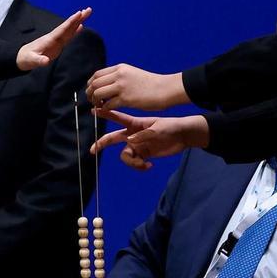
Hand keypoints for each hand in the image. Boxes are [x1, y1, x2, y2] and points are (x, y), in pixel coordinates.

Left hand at [16, 8, 91, 69]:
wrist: (23, 58)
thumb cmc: (27, 59)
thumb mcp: (32, 61)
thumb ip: (39, 60)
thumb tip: (46, 61)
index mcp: (50, 40)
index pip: (63, 29)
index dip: (71, 22)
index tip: (79, 13)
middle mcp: (55, 37)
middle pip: (68, 26)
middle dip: (78, 18)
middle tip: (88, 9)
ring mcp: (56, 40)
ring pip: (70, 29)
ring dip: (78, 21)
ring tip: (87, 13)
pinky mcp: (58, 44)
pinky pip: (68, 36)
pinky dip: (75, 30)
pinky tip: (81, 26)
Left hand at [87, 66, 188, 111]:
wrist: (165, 89)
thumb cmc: (150, 84)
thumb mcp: (132, 74)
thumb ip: (119, 77)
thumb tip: (105, 85)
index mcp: (120, 68)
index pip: (97, 75)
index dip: (91, 84)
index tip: (92, 92)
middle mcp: (119, 75)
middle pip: (94, 84)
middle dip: (90, 94)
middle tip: (93, 101)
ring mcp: (122, 86)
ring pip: (97, 93)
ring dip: (95, 101)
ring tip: (100, 106)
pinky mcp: (126, 98)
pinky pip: (108, 104)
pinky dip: (105, 108)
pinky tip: (109, 110)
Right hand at [91, 110, 209, 168]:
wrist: (183, 136)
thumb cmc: (171, 126)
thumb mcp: (158, 129)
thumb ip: (143, 135)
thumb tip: (129, 142)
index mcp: (135, 124)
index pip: (117, 118)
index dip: (105, 114)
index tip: (94, 110)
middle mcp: (133, 134)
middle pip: (113, 138)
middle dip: (102, 143)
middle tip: (92, 150)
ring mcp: (138, 145)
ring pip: (125, 155)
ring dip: (131, 162)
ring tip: (143, 164)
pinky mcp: (144, 155)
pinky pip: (135, 163)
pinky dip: (140, 166)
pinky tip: (150, 166)